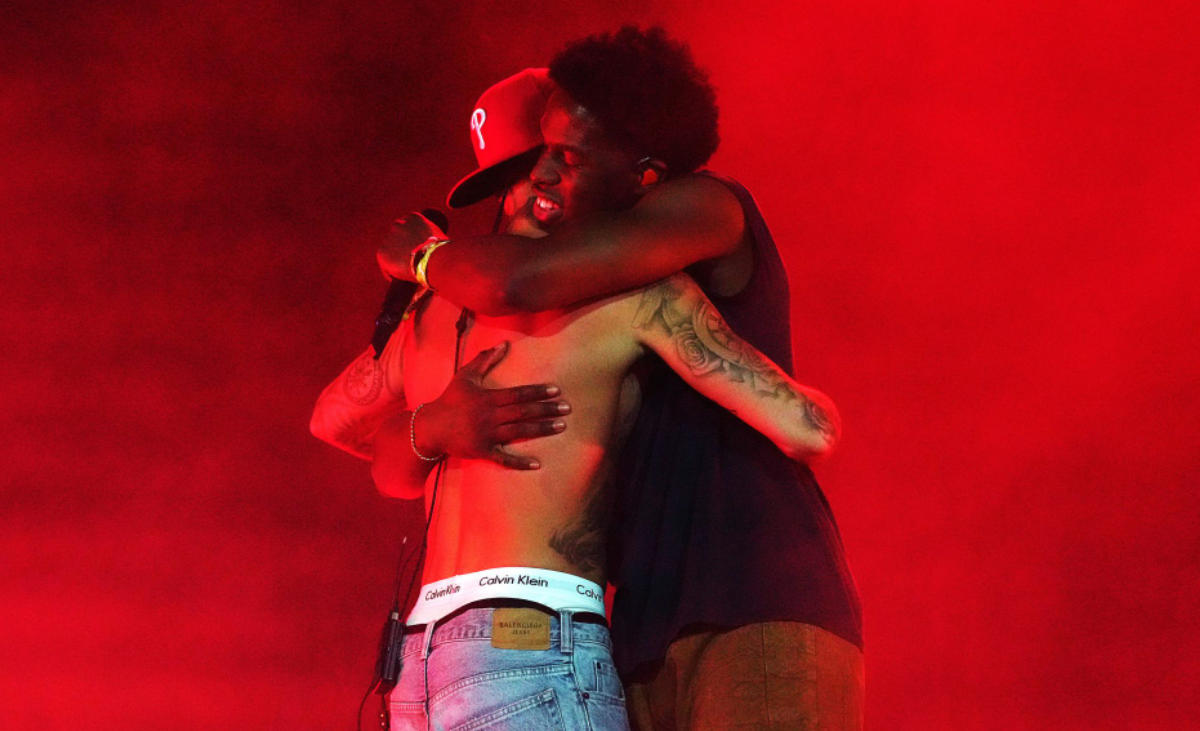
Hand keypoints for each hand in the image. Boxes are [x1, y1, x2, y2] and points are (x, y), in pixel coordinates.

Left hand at [377, 211, 445, 281]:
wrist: (435, 260)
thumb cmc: (445, 252)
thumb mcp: (440, 239)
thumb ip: (433, 240)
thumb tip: (438, 254)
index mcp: (414, 218)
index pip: (409, 228)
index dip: (412, 240)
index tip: (416, 249)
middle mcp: (399, 224)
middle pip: (398, 237)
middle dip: (402, 247)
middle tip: (410, 261)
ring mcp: (389, 237)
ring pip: (391, 251)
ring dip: (397, 259)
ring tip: (405, 273)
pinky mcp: (382, 252)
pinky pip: (385, 265)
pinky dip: (391, 272)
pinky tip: (399, 279)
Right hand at [415, 341, 568, 468]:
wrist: (430, 427)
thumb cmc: (450, 399)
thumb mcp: (465, 376)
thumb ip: (485, 359)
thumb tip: (504, 344)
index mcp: (487, 399)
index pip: (518, 394)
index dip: (538, 392)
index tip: (556, 390)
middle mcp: (489, 416)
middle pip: (523, 412)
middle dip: (547, 409)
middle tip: (567, 408)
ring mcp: (487, 435)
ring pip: (519, 432)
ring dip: (541, 429)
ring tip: (561, 426)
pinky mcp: (483, 451)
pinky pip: (503, 458)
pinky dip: (520, 462)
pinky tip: (537, 464)